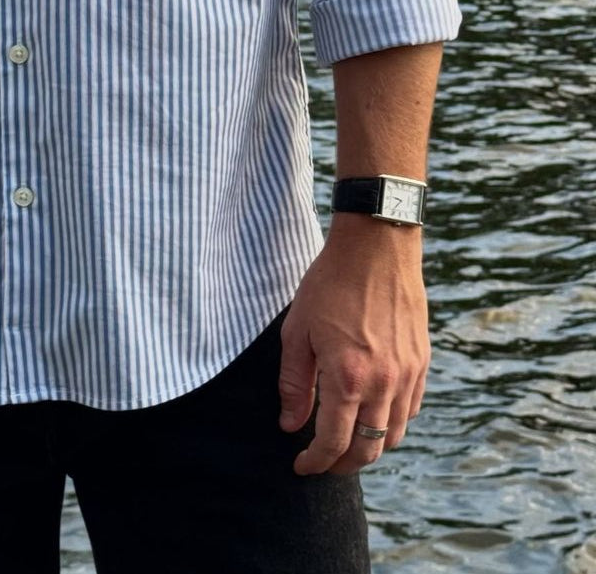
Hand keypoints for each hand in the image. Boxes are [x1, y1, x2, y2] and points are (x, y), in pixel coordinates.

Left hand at [277, 215, 429, 474]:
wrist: (376, 247)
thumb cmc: (329, 284)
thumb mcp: (297, 332)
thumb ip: (295, 384)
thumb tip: (290, 425)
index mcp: (347, 377)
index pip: (333, 443)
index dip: (314, 462)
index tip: (302, 466)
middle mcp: (383, 383)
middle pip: (368, 450)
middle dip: (342, 464)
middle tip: (322, 460)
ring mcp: (408, 373)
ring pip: (394, 435)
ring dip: (369, 447)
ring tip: (346, 441)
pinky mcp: (422, 361)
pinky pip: (412, 408)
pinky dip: (392, 423)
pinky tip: (373, 413)